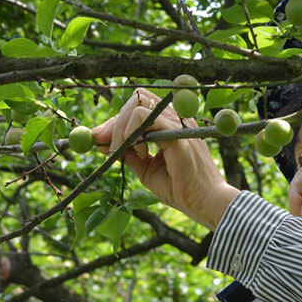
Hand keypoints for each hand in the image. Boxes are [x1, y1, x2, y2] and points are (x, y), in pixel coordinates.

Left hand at [93, 88, 237, 229]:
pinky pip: (142, 116)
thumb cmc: (179, 188)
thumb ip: (128, 153)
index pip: (139, 107)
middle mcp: (175, 118)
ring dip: (120, 128)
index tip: (99, 139)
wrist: (202, 202)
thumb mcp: (145, 168)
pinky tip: (140, 153)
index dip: (116, 121)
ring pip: (137, 104)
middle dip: (114, 122)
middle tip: (104, 144)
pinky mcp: (175, 131)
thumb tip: (101, 143)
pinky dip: (131, 132)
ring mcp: (177, 122)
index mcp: (170, 124)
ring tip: (124, 151)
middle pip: (136, 99)